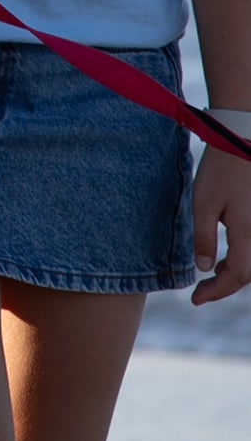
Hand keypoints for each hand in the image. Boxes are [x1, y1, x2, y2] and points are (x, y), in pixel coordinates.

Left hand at [191, 145, 250, 304]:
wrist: (242, 140)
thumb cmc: (221, 170)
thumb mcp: (203, 203)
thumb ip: (203, 238)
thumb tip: (205, 269)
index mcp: (248, 235)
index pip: (236, 277)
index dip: (216, 292)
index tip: (195, 300)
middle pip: (247, 274)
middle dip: (224, 286)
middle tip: (200, 293)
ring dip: (233, 273)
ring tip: (210, 278)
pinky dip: (240, 258)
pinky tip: (224, 259)